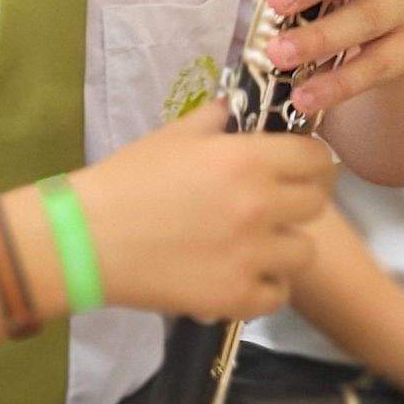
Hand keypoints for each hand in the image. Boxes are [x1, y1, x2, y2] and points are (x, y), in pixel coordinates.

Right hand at [64, 107, 336, 322]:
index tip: (295, 169)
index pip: (317, 158)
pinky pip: (278, 293)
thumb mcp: (173, 136)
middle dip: (298, 202)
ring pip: (305, 251)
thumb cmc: (126, 181)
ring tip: (256, 246)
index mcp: (248, 159)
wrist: (85, 239)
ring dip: (284, 246)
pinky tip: (240, 274)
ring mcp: (251, 255)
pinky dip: (264, 286)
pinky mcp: (236, 296)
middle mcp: (260, 205)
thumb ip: (217, 119)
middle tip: (273, 207)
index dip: (310, 161)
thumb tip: (239, 106)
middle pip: (318, 203)